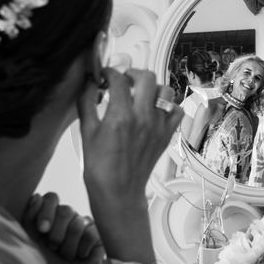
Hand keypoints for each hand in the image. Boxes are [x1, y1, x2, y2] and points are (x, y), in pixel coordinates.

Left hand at [22, 192, 103, 263]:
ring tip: (66, 256)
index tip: (42, 230)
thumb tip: (36, 196)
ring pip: (78, 223)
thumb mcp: (29, 240)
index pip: (52, 198)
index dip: (47, 211)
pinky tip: (79, 257)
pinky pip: (91, 233)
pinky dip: (81, 249)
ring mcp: (85, 225)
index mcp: (50, 215)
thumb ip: (30, 218)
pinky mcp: (98, 236)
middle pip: (66, 210)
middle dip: (57, 233)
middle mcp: (68, 217)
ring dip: (68, 246)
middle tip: (53, 247)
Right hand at [77, 68, 182, 263]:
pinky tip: (155, 109)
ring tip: (141, 93)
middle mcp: (143, 117)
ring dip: (153, 87)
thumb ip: (87, 103)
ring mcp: (159, 125)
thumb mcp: (86, 132)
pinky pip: (177, 110)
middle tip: (124, 79)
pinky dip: (169, 105)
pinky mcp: (167, 134)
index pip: (118, 79)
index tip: (105, 75)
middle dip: (133, 73)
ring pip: (166, 91)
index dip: (109, 72)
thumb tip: (90, 83)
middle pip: (146, 77)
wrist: (119, 190)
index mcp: (120, 116)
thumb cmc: (100, 166)